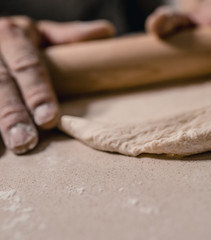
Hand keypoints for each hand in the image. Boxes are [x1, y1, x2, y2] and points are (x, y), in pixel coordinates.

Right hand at [0, 16, 114, 153]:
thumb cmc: (26, 39)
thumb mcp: (45, 33)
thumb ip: (69, 36)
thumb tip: (106, 32)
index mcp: (14, 35)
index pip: (28, 66)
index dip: (38, 93)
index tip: (49, 119)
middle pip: (2, 84)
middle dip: (13, 115)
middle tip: (26, 142)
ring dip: (0, 122)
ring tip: (15, 147)